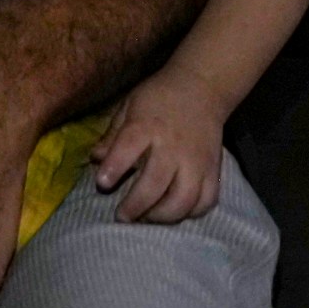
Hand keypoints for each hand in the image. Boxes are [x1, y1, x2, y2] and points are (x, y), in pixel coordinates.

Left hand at [90, 66, 226, 222]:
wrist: (201, 89)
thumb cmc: (158, 98)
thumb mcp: (129, 106)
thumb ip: (113, 135)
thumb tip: (95, 159)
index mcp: (147, 125)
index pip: (129, 147)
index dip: (115, 167)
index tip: (102, 183)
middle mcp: (173, 146)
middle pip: (156, 182)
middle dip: (136, 205)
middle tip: (122, 216)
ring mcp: (196, 161)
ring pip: (184, 199)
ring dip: (162, 216)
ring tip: (146, 217)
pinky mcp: (213, 170)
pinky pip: (206, 201)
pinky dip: (191, 214)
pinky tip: (174, 213)